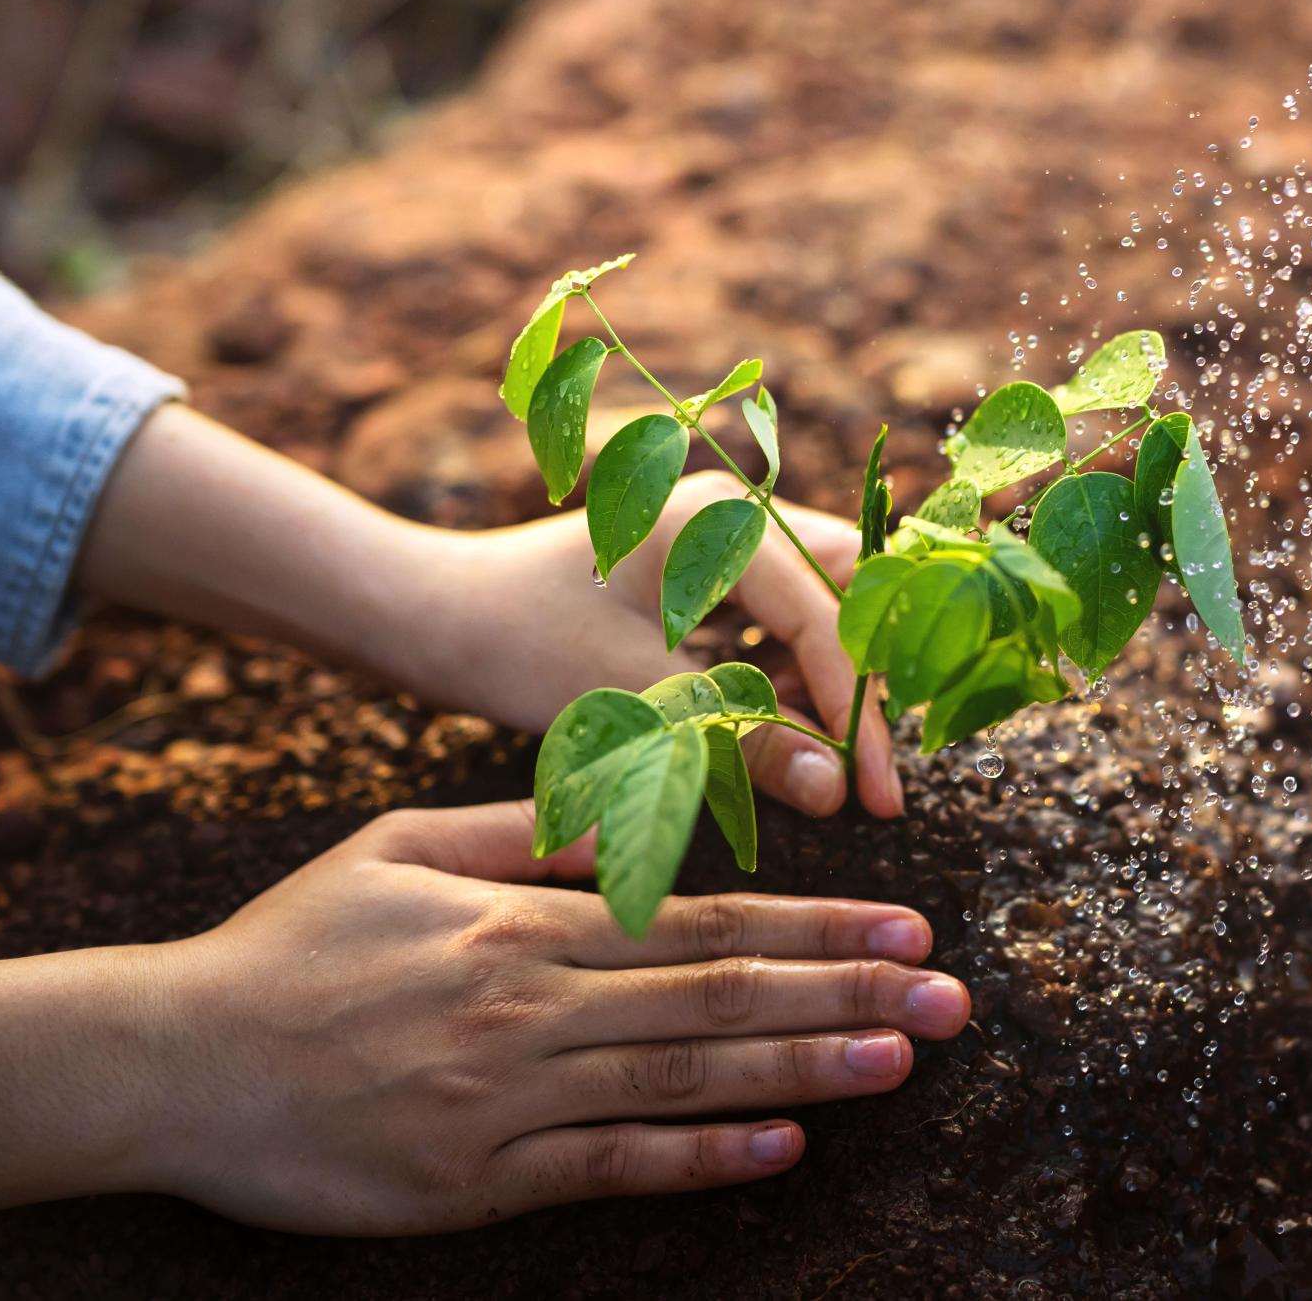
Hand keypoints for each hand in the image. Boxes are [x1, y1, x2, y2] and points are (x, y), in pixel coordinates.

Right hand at [0, 803, 967, 1228]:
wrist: (173, 1061)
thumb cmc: (287, 948)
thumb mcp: (393, 848)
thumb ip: (511, 833)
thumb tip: (614, 820)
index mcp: (517, 925)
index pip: (697, 922)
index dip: (812, 929)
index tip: (902, 926)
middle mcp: (530, 1009)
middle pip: (717, 1000)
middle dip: (846, 995)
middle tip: (951, 996)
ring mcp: (507, 1101)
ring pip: (686, 1082)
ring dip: (806, 1070)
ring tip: (903, 1058)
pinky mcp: (476, 1185)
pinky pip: (611, 1170)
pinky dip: (705, 1164)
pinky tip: (786, 1151)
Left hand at [80, 411, 899, 820]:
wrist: (433, 620)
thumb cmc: (517, 646)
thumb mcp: (635, 704)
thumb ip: (742, 741)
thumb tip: (836, 791)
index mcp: (721, 524)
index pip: (828, 622)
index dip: (858, 716)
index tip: (878, 797)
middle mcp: (732, 514)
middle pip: (847, 594)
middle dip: (861, 685)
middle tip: (870, 775)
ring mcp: (719, 537)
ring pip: (819, 607)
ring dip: (828, 684)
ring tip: (823, 766)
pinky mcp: (702, 569)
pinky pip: (778, 618)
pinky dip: (790, 676)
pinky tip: (779, 736)